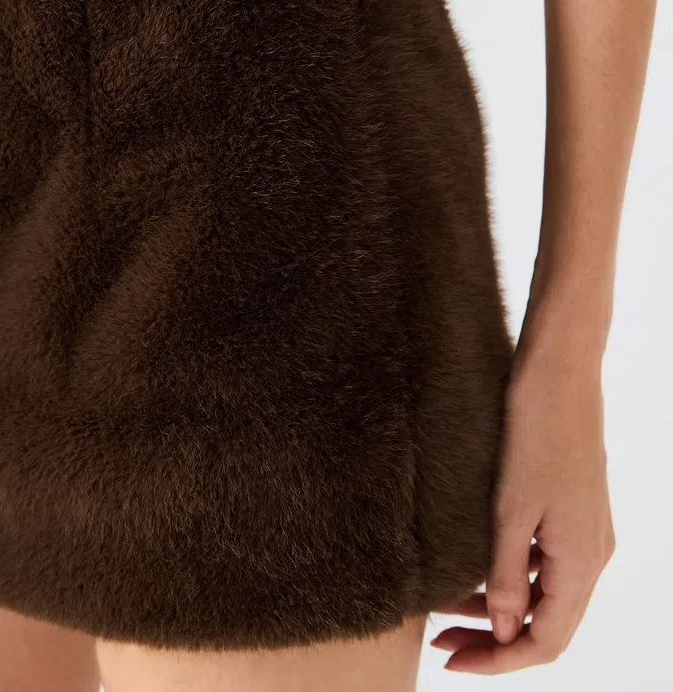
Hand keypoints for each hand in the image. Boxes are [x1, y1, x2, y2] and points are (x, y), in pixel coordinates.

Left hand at [431, 321, 615, 672]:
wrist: (560, 373)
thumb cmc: (536, 433)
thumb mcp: (512, 508)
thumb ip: (507, 574)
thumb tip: (503, 629)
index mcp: (581, 561)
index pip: (546, 641)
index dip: (499, 660)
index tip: (452, 660)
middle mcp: (591, 555)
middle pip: (546, 622)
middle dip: (494, 639)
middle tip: (442, 640)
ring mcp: (585, 532)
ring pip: (544, 593)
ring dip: (499, 609)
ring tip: (448, 609)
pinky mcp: (572, 511)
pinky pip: (544, 564)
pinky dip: (511, 577)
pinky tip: (475, 571)